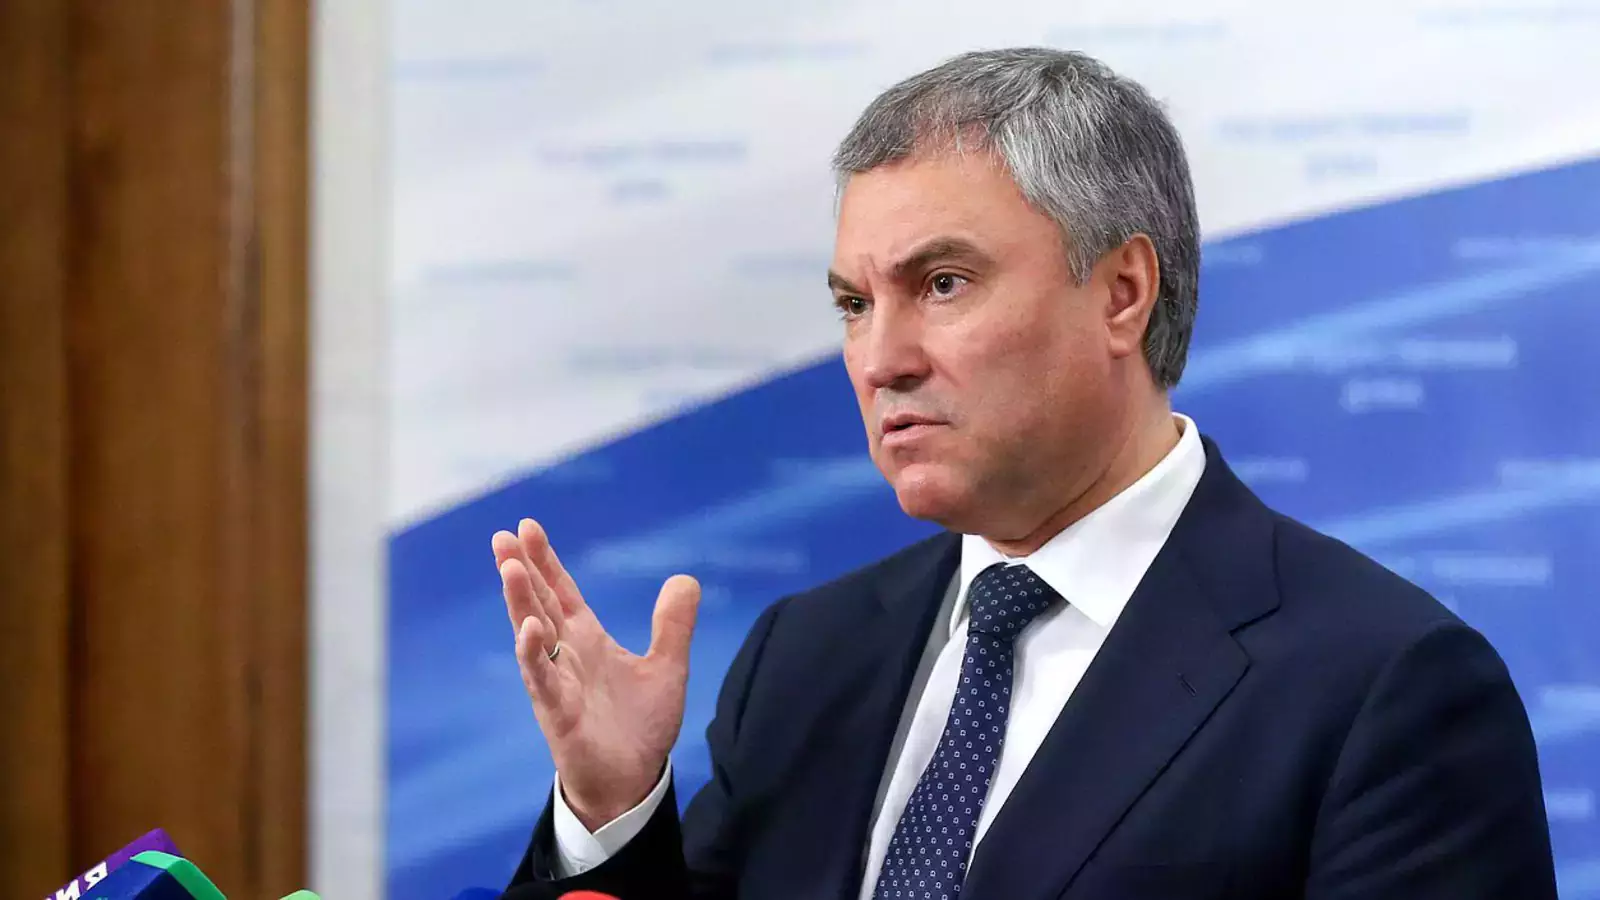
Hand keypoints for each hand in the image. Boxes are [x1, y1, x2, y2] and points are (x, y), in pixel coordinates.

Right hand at [492, 519, 699, 831]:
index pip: (561, 591)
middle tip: (502, 537)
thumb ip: (673, 625)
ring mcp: (557, 682)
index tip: (527, 527)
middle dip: (520, 570)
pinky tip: (527, 629)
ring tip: (509, 567)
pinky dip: (532, 654)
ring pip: (531, 635)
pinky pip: (541, 679)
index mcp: (587, 639)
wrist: (632, 781)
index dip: (545, 561)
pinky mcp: (557, 713)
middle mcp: (565, 655)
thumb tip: (685, 578)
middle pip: (537, 603)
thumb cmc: (639, 727)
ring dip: (519, 602)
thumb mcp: (667, 667)